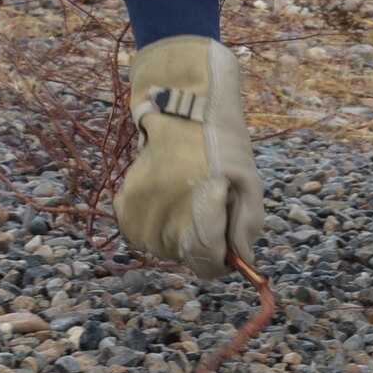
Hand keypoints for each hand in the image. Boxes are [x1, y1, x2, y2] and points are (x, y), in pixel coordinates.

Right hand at [113, 35, 265, 280]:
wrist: (180, 108)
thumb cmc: (220, 144)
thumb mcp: (247, 179)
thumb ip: (247, 224)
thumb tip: (241, 259)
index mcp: (196, 213)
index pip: (207, 264)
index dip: (222, 257)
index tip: (227, 238)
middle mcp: (161, 220)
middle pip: (186, 257)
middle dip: (202, 240)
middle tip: (210, 201)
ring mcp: (138, 215)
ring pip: (164, 247)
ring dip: (179, 233)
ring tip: (189, 195)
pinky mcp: (124, 208)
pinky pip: (144, 234)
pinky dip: (159, 223)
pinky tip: (170, 195)